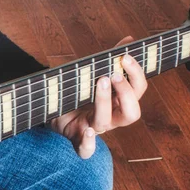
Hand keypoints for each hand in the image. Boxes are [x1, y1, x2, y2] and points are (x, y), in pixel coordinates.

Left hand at [49, 36, 147, 158]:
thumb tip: (129, 39)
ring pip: (107, 122)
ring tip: (99, 81)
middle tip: (112, 74)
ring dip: (104, 101)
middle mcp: (111, 117)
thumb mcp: (92, 74)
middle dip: (125, 92)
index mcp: (117, 101)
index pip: (138, 91)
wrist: (51, 111)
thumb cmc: (76, 93)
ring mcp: (94, 129)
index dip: (136, 75)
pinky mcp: (77, 139)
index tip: (125, 57)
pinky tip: (89, 131)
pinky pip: (86, 150)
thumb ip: (109, 59)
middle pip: (131, 113)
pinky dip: (89, 143)